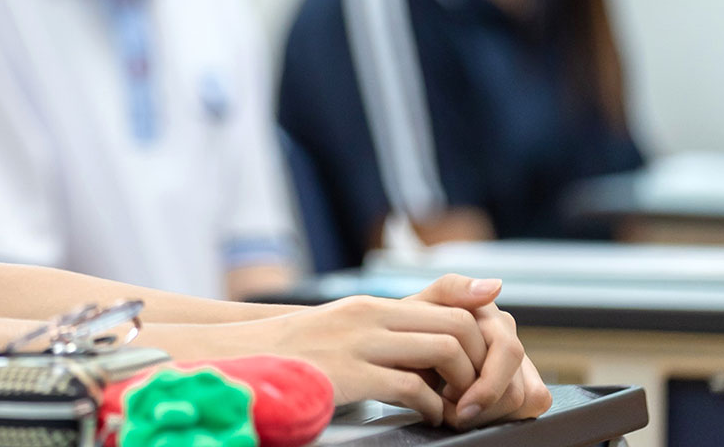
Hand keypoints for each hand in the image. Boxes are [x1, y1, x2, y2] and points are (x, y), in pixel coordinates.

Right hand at [223, 293, 489, 425]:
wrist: (242, 360)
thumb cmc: (299, 355)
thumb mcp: (346, 330)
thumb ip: (392, 329)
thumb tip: (443, 335)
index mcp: (371, 305)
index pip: (453, 310)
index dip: (477, 345)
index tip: (476, 373)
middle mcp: (369, 316)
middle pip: (457, 328)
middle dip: (481, 367)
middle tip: (476, 395)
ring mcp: (358, 343)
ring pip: (444, 352)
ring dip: (462, 387)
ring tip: (456, 408)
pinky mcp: (348, 374)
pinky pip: (411, 387)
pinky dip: (432, 407)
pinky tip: (428, 417)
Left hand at [409, 274, 551, 427]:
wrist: (399, 349)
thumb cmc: (406, 330)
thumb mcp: (416, 307)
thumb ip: (453, 289)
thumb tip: (496, 285)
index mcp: (487, 312)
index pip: (508, 353)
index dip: (486, 388)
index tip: (459, 408)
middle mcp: (506, 332)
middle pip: (516, 386)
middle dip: (485, 407)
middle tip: (453, 414)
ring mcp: (516, 357)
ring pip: (523, 400)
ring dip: (488, 414)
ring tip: (454, 409)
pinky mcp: (522, 380)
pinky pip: (531, 403)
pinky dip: (501, 414)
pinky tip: (471, 410)